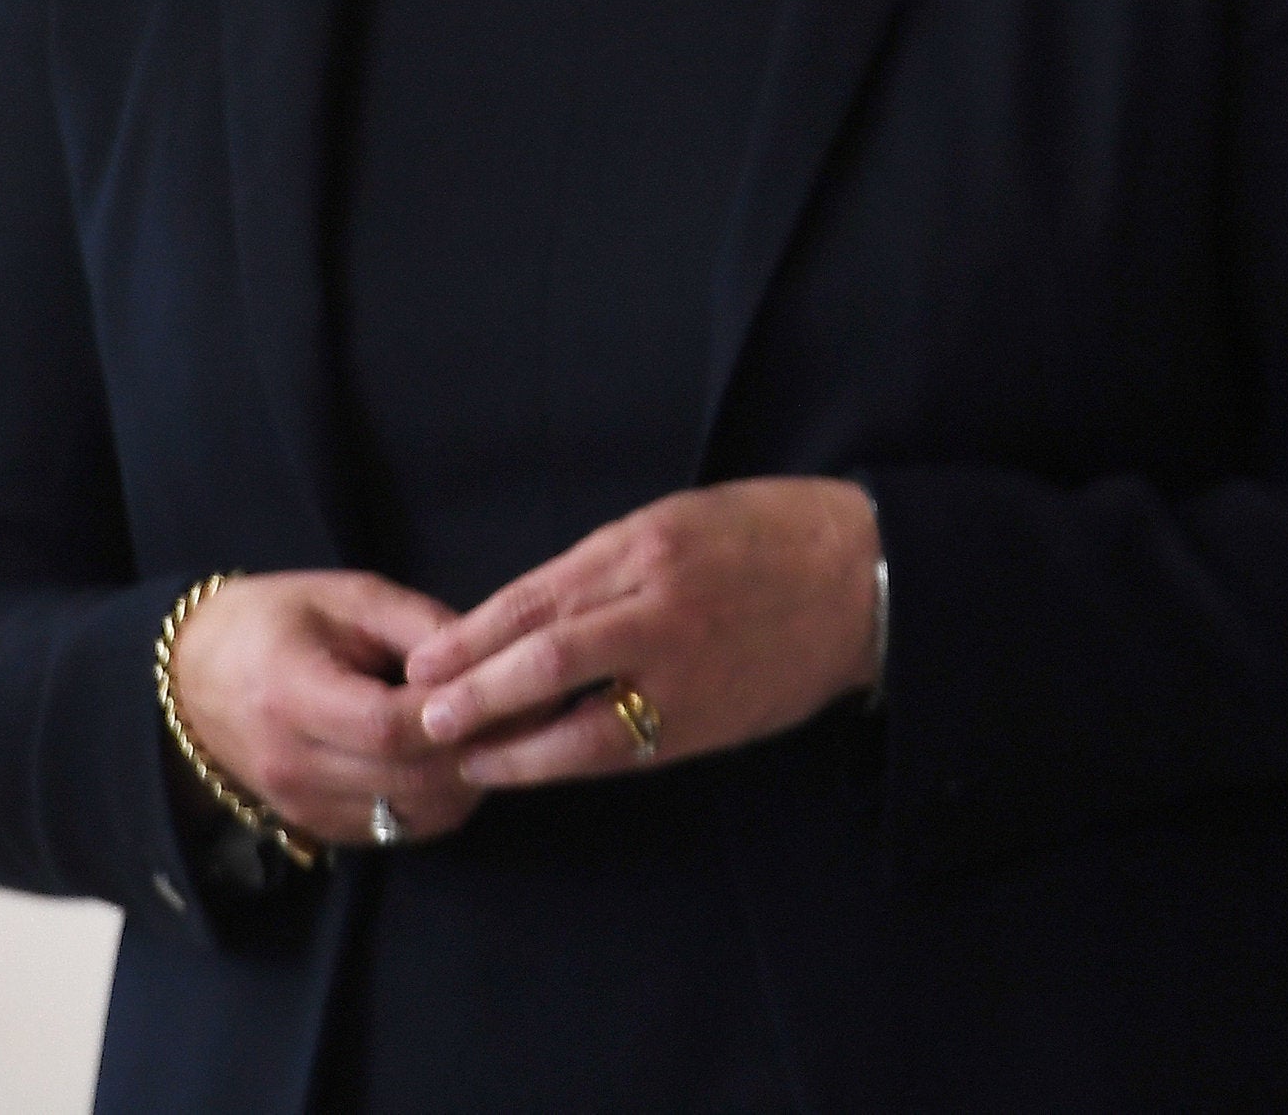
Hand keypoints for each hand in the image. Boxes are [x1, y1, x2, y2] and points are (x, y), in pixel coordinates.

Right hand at [169, 571, 480, 848]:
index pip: (387, 726)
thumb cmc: (278, 620)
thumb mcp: (351, 597)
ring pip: (410, 814)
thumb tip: (496, 659)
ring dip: (467, 783)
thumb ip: (423, 626)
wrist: (196, 670)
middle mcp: (290, 765)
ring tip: (502, 736)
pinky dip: (440, 803)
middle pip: (406, 778)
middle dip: (477, 749)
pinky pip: (395, 831)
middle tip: (530, 714)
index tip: (509, 685)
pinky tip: (461, 762)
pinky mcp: (314, 826)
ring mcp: (299, 806)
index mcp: (289, 696)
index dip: (455, 713)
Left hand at [404, 478, 881, 787]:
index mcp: (647, 548)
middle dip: (476, 694)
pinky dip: (571, 764)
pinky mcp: (708, 723)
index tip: (425, 661)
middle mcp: (661, 611)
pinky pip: (624, 751)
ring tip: (469, 758)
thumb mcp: (678, 520)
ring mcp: (687, 675)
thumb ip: (605, 565)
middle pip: (545, 661)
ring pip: (581, 726)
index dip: (472, 636)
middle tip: (423, 718)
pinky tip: (537, 767)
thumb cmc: (766, 535)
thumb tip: (526, 615)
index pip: (537, 599)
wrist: (863, 579)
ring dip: (514, 749)